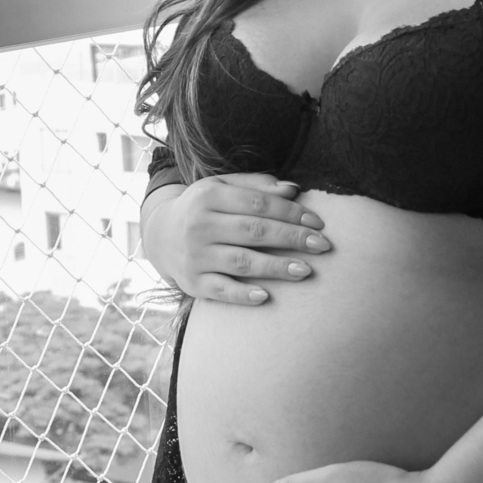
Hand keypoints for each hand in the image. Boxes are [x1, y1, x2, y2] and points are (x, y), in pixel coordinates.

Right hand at [143, 171, 331, 304]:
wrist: (160, 235)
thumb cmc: (203, 208)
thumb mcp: (222, 187)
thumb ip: (256, 186)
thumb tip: (293, 189)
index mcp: (208, 196)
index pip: (258, 204)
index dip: (290, 213)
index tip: (318, 223)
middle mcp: (199, 225)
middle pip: (254, 231)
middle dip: (292, 238)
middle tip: (323, 246)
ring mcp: (195, 256)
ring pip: (242, 262)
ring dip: (276, 267)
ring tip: (306, 270)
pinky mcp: (192, 282)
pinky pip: (221, 290)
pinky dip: (242, 295)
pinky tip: (266, 297)